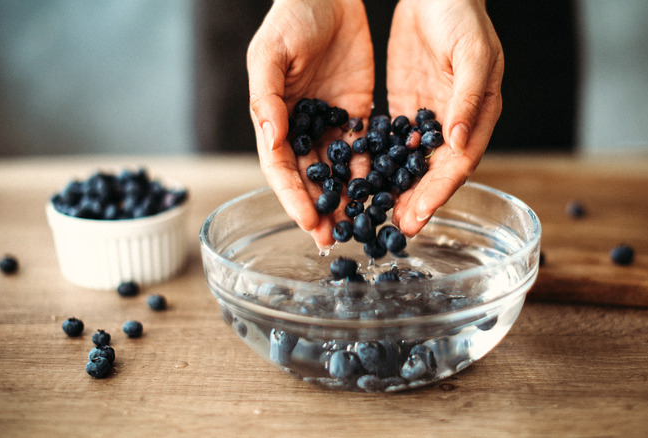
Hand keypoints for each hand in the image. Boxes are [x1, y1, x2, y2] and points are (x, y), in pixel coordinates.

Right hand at [247, 0, 373, 249]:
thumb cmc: (291, 17)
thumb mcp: (269, 53)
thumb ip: (266, 98)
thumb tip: (271, 142)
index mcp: (274, 118)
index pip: (280, 168)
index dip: (293, 197)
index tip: (309, 222)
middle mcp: (301, 128)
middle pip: (309, 178)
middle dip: (320, 209)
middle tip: (334, 239)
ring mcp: (330, 123)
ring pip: (338, 171)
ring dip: (346, 199)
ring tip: (359, 225)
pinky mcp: (357, 114)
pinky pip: (364, 148)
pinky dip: (371, 171)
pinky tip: (381, 192)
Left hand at [386, 0, 503, 235]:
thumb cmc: (462, 14)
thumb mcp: (472, 53)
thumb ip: (468, 98)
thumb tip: (457, 141)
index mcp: (479, 114)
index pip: (458, 163)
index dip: (439, 192)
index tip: (419, 216)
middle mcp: (455, 123)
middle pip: (435, 172)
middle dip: (416, 201)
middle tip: (393, 228)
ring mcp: (429, 117)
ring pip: (412, 163)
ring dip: (397, 190)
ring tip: (376, 214)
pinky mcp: (406, 106)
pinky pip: (393, 142)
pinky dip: (382, 163)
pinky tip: (364, 181)